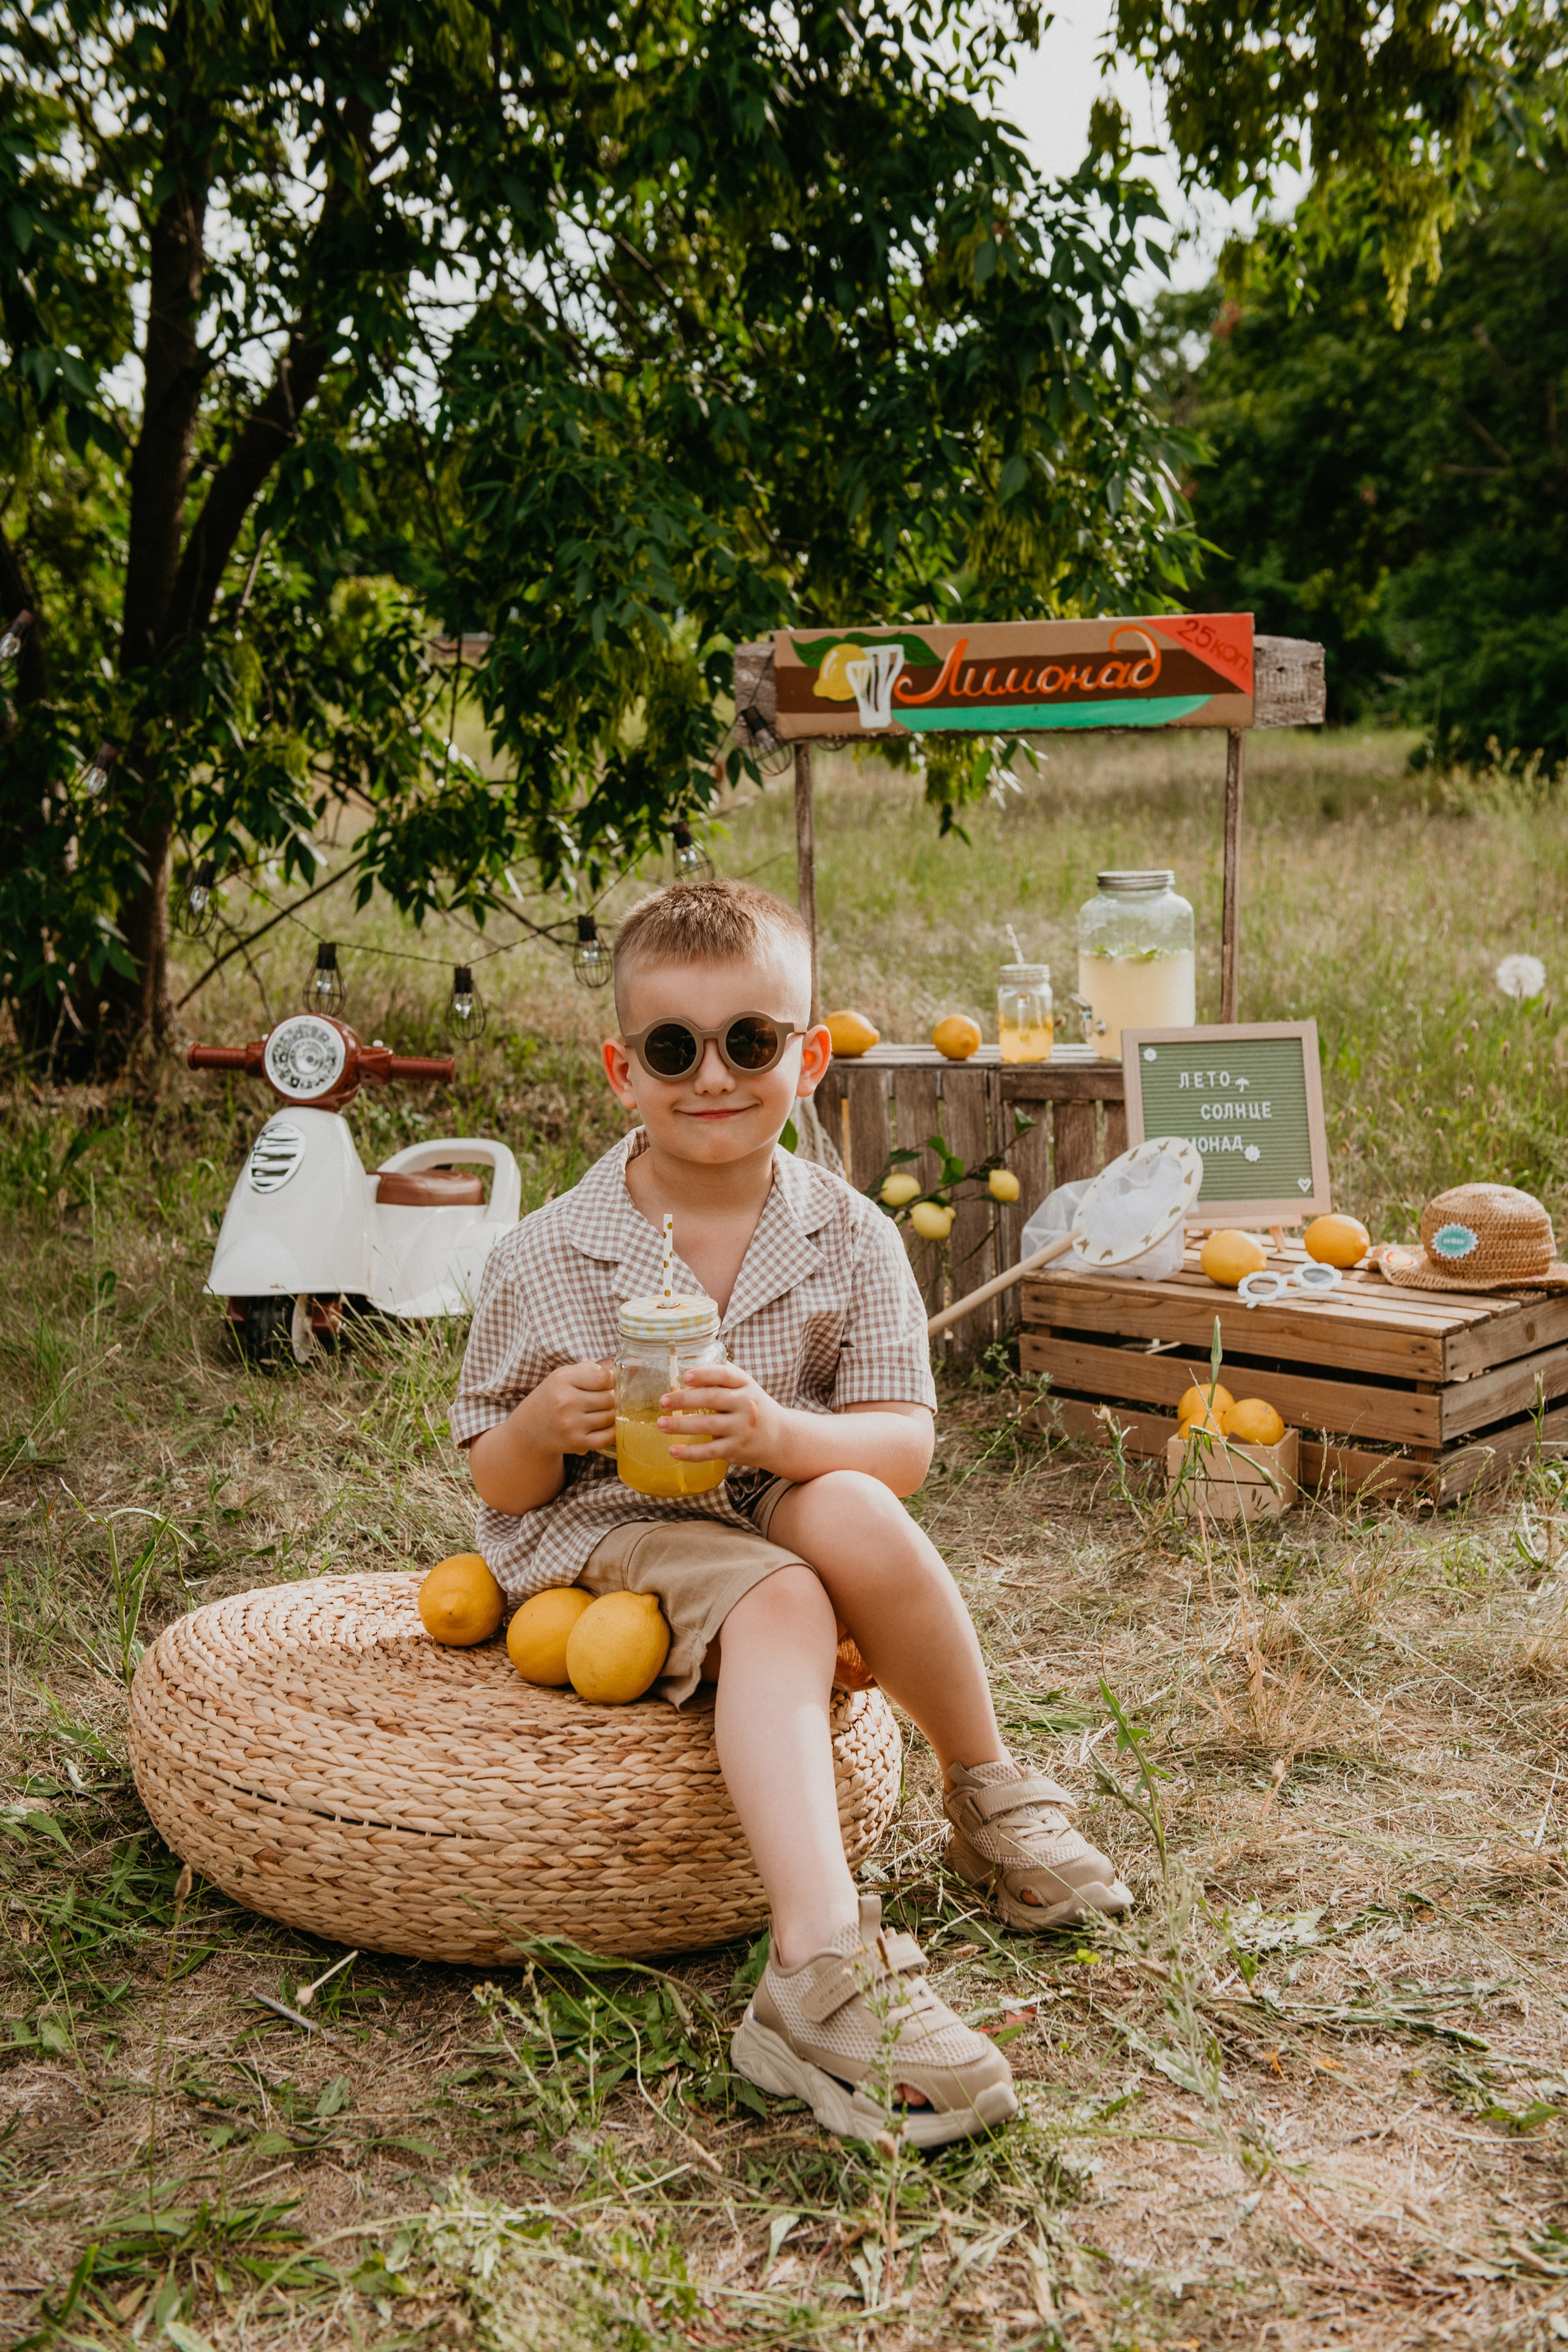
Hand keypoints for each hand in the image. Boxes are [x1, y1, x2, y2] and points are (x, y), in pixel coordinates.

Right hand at [520, 1360, 614, 1456]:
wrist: (530, 1428)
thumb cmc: (553, 1397)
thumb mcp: (564, 1375)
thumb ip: (591, 1368)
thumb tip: (617, 1366)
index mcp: (563, 1380)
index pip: (604, 1377)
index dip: (611, 1379)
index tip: (608, 1382)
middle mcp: (566, 1401)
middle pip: (610, 1398)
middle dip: (612, 1397)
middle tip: (605, 1398)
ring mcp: (571, 1424)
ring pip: (611, 1416)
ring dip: (612, 1414)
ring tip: (602, 1411)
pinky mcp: (577, 1442)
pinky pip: (608, 1436)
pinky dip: (612, 1431)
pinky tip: (605, 1426)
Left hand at [659, 1362, 786, 1469]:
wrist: (781, 1437)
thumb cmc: (754, 1408)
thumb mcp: (746, 1387)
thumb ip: (722, 1377)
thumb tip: (687, 1367)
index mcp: (746, 1385)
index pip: (725, 1375)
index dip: (705, 1374)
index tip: (685, 1376)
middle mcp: (746, 1404)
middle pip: (712, 1399)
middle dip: (685, 1400)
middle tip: (663, 1401)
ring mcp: (742, 1428)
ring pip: (708, 1425)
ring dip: (681, 1425)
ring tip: (661, 1424)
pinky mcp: (737, 1449)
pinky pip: (710, 1451)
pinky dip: (690, 1452)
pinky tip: (673, 1450)